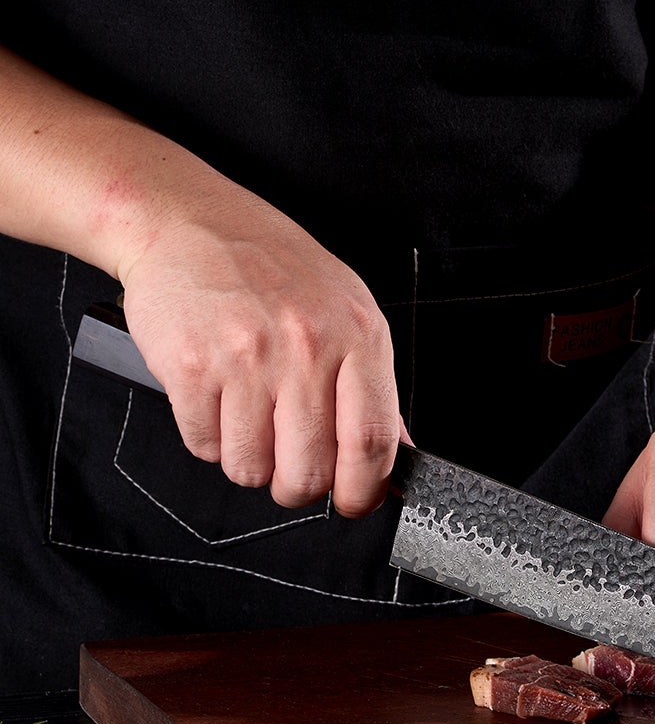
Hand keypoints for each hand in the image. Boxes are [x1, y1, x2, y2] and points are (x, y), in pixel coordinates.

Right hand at [120, 188, 402, 513]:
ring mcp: (245, 357)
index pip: (372, 442)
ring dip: (249, 462)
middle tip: (291, 470)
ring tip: (249, 417)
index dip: (364, 490)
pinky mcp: (189, 366)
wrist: (192, 222)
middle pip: (309, 470)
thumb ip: (374, 387)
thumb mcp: (348, 312)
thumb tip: (396, 453)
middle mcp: (305, 347)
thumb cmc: (275, 268)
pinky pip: (204, 445)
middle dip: (298, 488)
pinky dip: (209, 438)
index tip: (354, 501)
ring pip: (250, 468)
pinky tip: (216, 398)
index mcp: (356, 336)